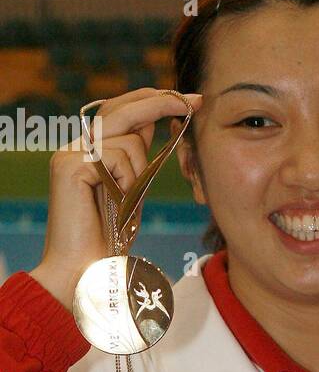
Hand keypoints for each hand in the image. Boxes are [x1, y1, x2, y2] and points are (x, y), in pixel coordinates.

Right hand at [30, 88, 202, 310]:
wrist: (86, 270)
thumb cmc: (111, 237)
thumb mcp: (132, 188)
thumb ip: (138, 156)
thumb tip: (157, 119)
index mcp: (90, 150)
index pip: (121, 111)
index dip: (154, 101)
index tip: (191, 101)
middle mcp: (76, 147)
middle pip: (121, 108)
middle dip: (161, 102)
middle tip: (195, 101)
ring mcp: (70, 154)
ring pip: (127, 138)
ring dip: (141, 169)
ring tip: (128, 200)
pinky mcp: (70, 165)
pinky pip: (118, 156)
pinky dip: (129, 180)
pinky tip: (117, 202)